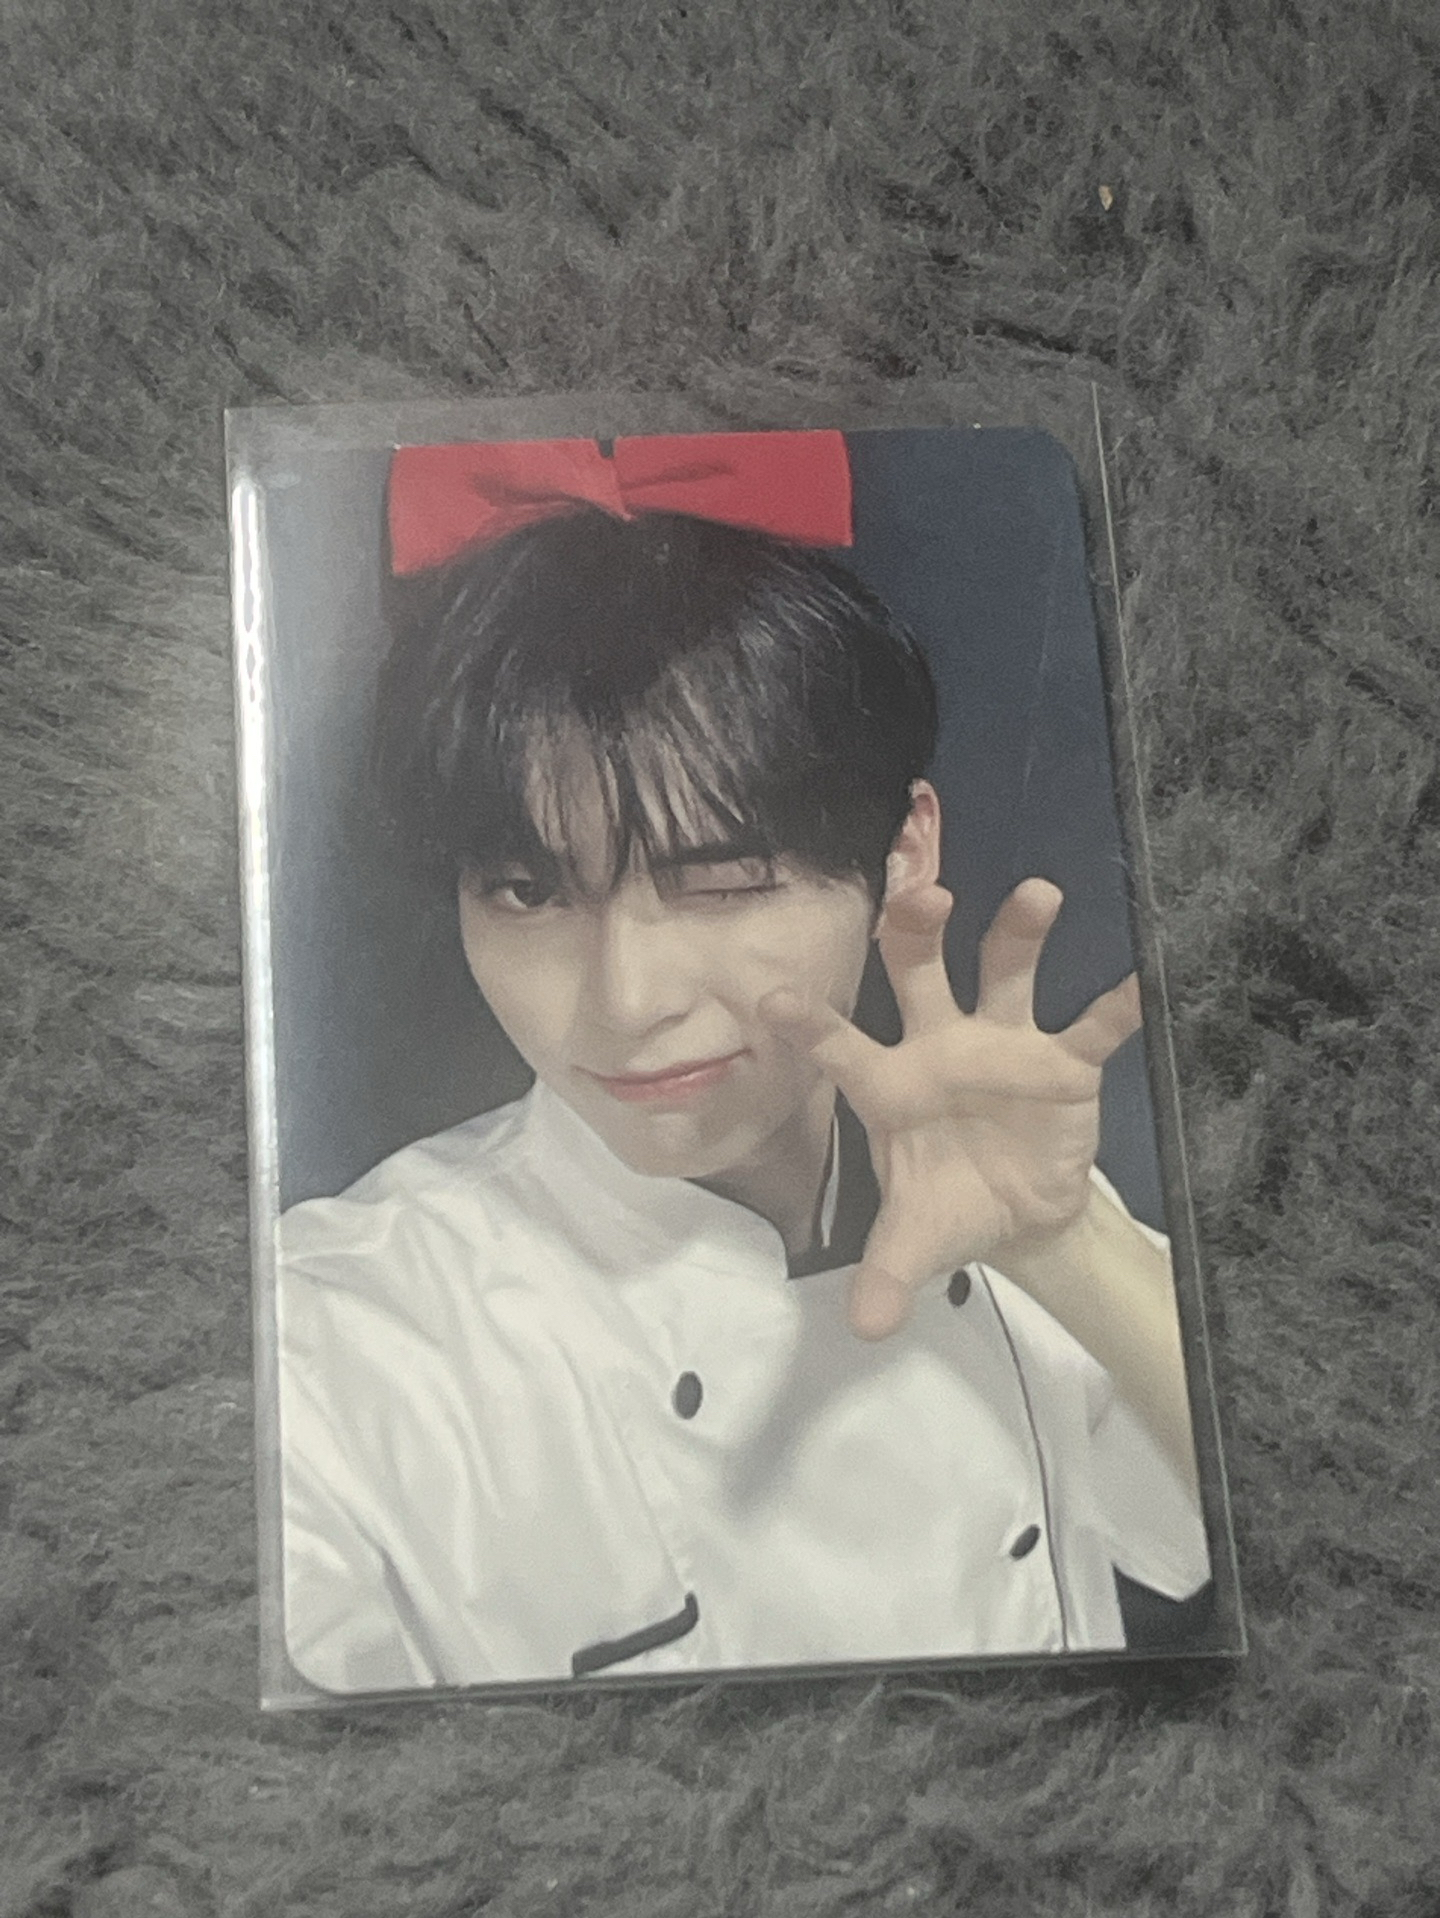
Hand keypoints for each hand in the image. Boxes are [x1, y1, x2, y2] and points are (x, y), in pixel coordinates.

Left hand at [761, 878, 1141, 1339]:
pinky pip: (1091, 1028)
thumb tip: (864, 1328)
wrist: (1019, 1219)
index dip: (811, 1024)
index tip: (775, 1000)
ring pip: (1006, 972)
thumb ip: (886, 1276)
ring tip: (1036, 897)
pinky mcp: (1063, 1063)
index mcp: (889, 1084)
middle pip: (919, 972)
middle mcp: (940, 1046)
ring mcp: (1004, 1045)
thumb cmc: (949, 1206)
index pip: (842, 1046)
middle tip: (924, 895)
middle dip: (916, 930)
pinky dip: (1116, 1006)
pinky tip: (1139, 982)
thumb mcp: (913, 1245)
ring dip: (1018, 933)